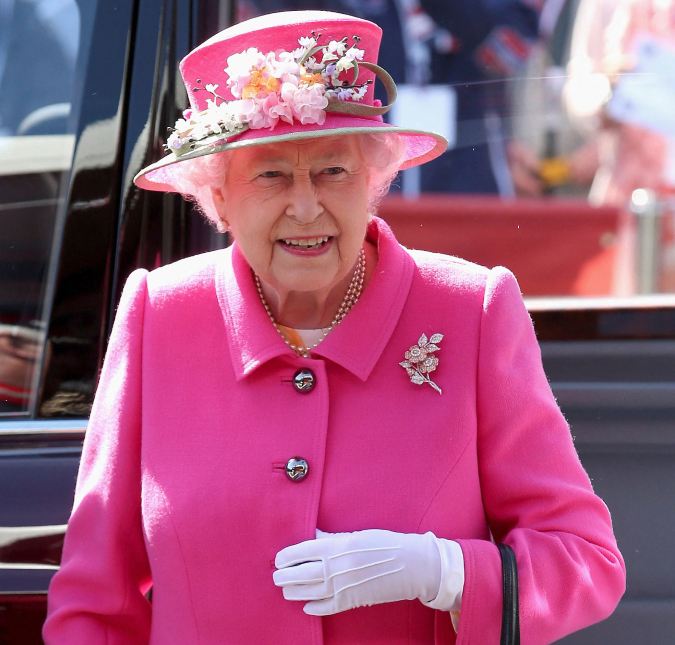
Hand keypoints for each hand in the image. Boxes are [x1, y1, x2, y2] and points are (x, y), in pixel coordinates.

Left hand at [273, 528, 441, 615]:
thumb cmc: (384, 544)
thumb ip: (331, 539)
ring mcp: (341, 587)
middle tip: (276, 575)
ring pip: (307, 592)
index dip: (285, 556)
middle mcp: (334, 568)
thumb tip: (312, 537)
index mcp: (334, 547)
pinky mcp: (351, 601)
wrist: (410, 564)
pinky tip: (306, 605)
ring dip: (293, 591)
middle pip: (299, 574)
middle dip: (284, 576)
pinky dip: (313, 607)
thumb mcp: (354, 535)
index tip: (278, 559)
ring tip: (286, 589)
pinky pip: (325, 608)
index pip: (300, 552)